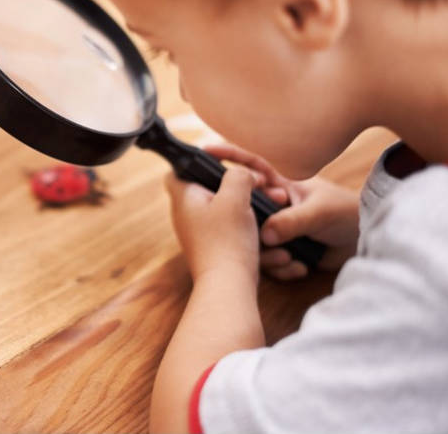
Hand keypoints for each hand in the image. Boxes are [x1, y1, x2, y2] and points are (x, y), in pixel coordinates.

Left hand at [165, 167, 260, 281]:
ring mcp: (199, 234)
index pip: (177, 171)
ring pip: (225, 210)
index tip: (218, 160)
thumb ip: (238, 176)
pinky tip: (266, 230)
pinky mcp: (214, 248)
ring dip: (249, 207)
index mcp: (184, 198)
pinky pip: (232, 230)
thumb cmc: (227, 241)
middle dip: (237, 185)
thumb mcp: (235, 197)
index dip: (195, 162)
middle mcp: (187, 215)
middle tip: (259, 184)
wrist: (228, 287)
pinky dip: (249, 226)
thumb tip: (242, 173)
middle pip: (208, 189)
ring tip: (271, 204)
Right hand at [205, 143, 360, 279]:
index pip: (250, 165)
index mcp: (280, 184)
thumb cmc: (345, 214)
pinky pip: (268, 261)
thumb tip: (266, 235)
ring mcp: (276, 228)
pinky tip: (299, 267)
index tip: (205, 151)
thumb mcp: (319, 213)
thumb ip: (292, 221)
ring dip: (268, 255)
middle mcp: (272, 206)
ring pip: (252, 241)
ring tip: (288, 259)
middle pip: (243, 211)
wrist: (365, 242)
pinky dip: (281, 268)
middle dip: (248, 229)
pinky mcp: (282, 250)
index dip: (228, 156)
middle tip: (265, 238)